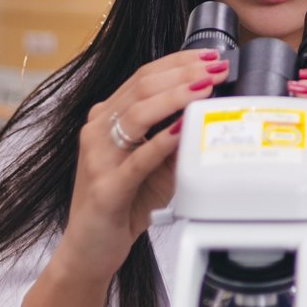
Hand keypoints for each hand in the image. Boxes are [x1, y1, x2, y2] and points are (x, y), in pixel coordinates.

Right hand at [57, 50, 229, 287]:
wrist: (89, 249)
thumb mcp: (153, 164)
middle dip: (184, 73)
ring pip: (137, 114)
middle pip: (142, 86)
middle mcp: (98, 130)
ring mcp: (98, 157)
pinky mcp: (106, 187)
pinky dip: (161, 142)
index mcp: (107, 118)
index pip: (144, 76)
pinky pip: (137, 159)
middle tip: (216, 67)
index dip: (179, 62)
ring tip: (204, 88)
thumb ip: (174, 137)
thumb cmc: (123, 203)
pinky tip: (182, 130)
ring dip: (176, 97)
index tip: (210, 56)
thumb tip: (209, 111)